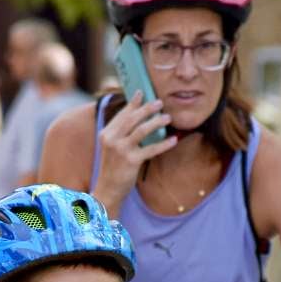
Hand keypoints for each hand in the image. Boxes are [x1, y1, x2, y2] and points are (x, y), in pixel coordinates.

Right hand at [94, 92, 176, 211]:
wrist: (108, 188)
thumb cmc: (114, 166)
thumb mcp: (112, 147)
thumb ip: (121, 132)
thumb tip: (136, 116)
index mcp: (107, 133)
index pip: (122, 114)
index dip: (133, 103)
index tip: (142, 92)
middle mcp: (112, 139)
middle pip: (132, 119)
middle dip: (147, 109)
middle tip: (160, 102)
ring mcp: (121, 150)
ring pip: (142, 130)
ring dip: (157, 122)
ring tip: (168, 118)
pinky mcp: (131, 161)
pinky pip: (151, 149)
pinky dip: (164, 144)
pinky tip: (173, 140)